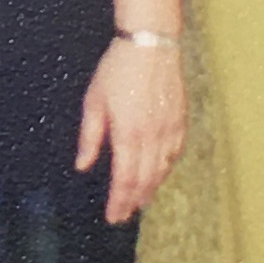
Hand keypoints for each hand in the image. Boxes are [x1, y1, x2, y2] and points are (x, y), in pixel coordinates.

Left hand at [75, 38, 185, 223]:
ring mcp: (169, 129)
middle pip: (145, 180)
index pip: (124, 180)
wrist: (151, 45)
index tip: (113, 217)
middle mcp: (152, 137)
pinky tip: (159, 173)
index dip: (119, 202)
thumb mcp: (94, 102)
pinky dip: (166, 168)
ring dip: (151, 188)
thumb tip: (83, 166)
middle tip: (125, 215)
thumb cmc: (117, 70)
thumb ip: (90, 138)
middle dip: (134, 201)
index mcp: (128, 135)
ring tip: (141, 201)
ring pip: (162, 170)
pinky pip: (175, 153)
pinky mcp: (180, 120)